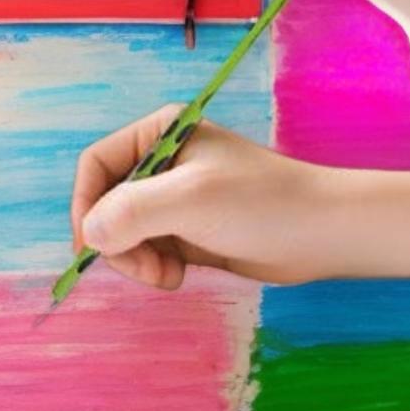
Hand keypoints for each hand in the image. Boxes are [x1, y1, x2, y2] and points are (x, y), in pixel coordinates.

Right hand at [71, 108, 338, 288]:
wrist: (324, 233)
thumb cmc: (260, 204)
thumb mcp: (189, 201)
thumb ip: (131, 212)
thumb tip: (89, 235)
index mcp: (159, 134)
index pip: (96, 165)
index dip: (85, 205)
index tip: (91, 246)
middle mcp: (162, 162)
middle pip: (106, 202)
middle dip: (116, 240)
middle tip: (142, 269)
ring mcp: (175, 197)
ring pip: (124, 231)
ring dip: (135, 258)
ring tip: (165, 276)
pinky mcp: (189, 229)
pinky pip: (148, 248)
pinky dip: (153, 266)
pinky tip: (176, 277)